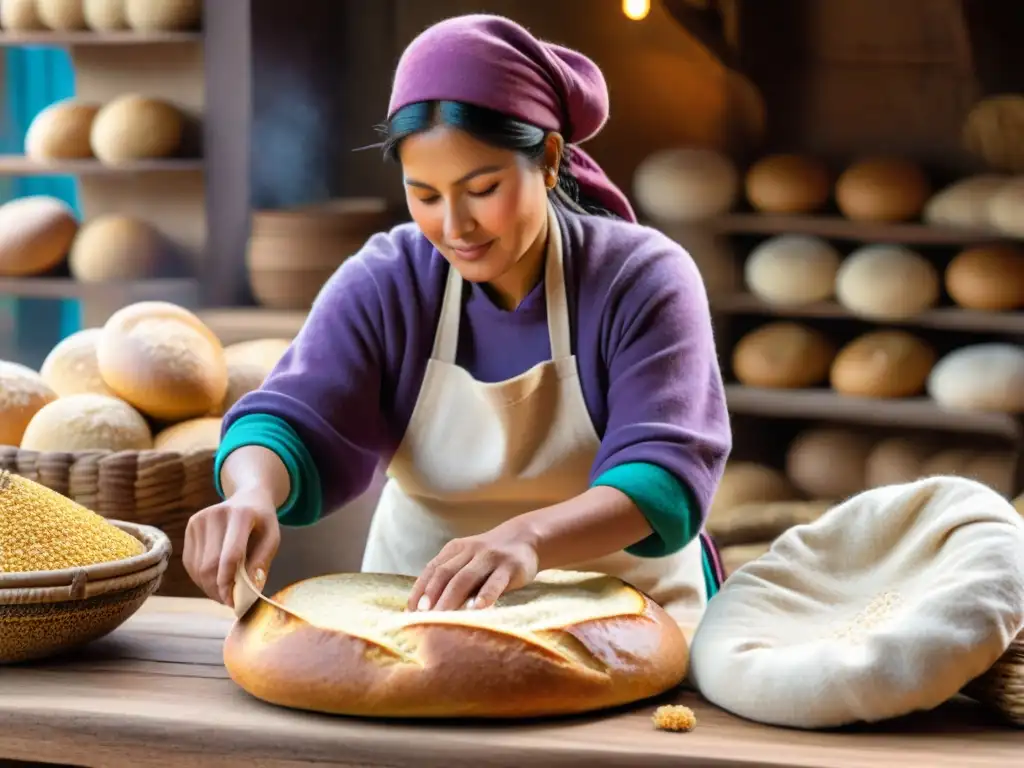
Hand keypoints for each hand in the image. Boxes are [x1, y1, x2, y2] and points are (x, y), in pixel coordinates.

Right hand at [183, 487, 280, 606]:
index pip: (230, 556)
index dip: (229, 583)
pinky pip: (190, 563)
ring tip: (224, 592)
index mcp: (241, 515)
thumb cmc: (263, 521)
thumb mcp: (272, 538)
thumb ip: (262, 562)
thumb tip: (250, 590)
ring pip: (198, 568)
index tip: (234, 603)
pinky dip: (201, 578)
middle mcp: (215, 514)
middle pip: (210, 565)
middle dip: (219, 590)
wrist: (248, 497)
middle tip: (230, 602)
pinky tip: (214, 581)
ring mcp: (199, 519)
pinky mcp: (190, 527)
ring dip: (209, 587)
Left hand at [407, 524, 538, 611]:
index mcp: (455, 549)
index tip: (410, 611)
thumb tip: (427, 609)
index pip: (432, 569)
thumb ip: (452, 577)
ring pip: (465, 578)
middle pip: (445, 574)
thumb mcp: (468, 560)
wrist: (526, 539)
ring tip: (442, 618)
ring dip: (451, 599)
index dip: (420, 590)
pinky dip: (484, 596)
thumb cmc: (491, 558)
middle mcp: (470, 551)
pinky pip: (495, 582)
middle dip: (432, 596)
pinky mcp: (510, 567)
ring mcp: (490, 557)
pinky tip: (477, 609)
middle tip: (422, 618)